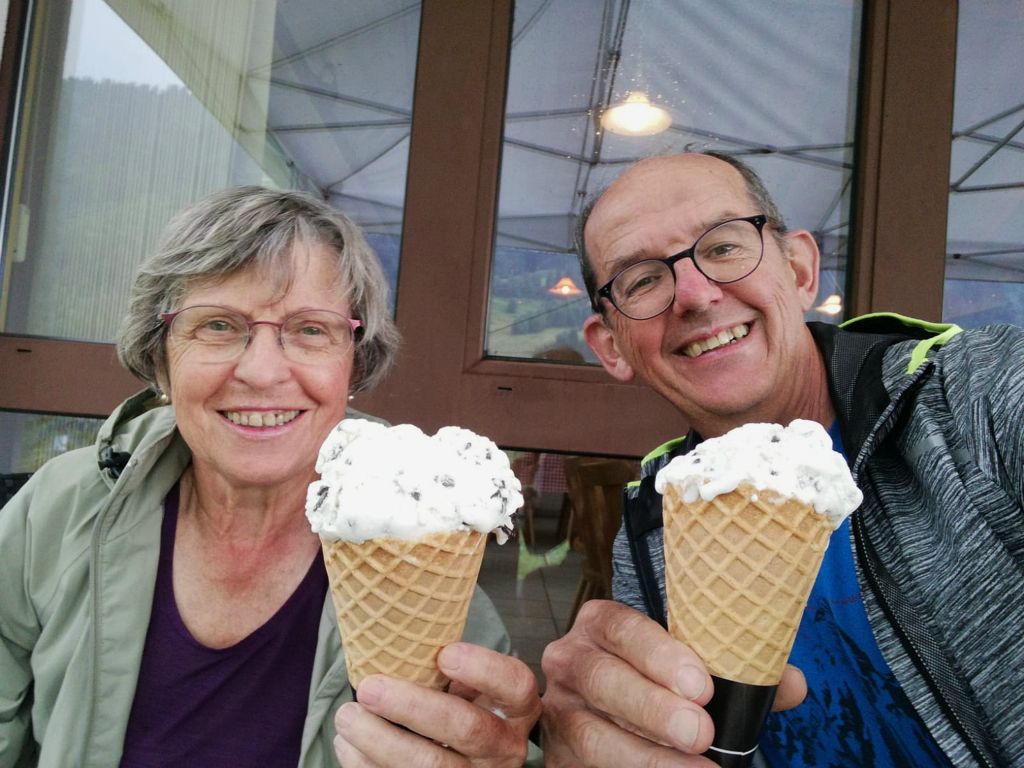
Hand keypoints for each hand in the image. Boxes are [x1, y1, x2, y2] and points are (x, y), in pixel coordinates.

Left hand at [333, 642, 540, 766]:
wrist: (468, 766)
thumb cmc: (462, 712)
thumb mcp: (473, 690)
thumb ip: (454, 669)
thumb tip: (397, 631)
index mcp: (516, 710)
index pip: (515, 685)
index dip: (483, 668)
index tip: (445, 653)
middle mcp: (503, 747)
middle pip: (466, 728)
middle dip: (412, 706)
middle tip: (369, 687)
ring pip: (431, 765)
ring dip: (380, 740)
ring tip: (347, 716)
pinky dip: (366, 764)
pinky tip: (347, 744)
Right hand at [539, 600, 806, 767]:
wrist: (611, 714)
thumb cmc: (655, 680)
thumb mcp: (690, 666)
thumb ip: (738, 669)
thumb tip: (790, 684)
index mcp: (601, 625)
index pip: (621, 627)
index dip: (660, 654)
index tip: (702, 685)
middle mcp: (571, 660)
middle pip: (601, 678)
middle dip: (653, 708)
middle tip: (700, 731)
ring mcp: (559, 710)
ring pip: (590, 732)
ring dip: (645, 755)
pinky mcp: (558, 754)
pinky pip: (586, 767)